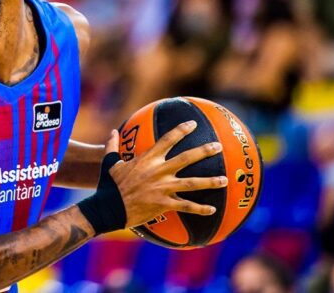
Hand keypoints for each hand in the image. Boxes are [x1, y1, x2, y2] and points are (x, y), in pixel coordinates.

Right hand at [107, 121, 227, 227]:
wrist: (108, 208)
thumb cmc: (109, 185)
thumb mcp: (109, 163)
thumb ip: (112, 146)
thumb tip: (111, 132)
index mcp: (147, 159)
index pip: (167, 140)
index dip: (181, 130)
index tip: (193, 124)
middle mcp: (159, 171)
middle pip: (186, 159)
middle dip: (204, 151)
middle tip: (218, 146)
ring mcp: (163, 188)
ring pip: (192, 183)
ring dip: (210, 182)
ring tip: (225, 180)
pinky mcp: (164, 204)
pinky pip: (186, 206)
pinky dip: (200, 209)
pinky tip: (212, 209)